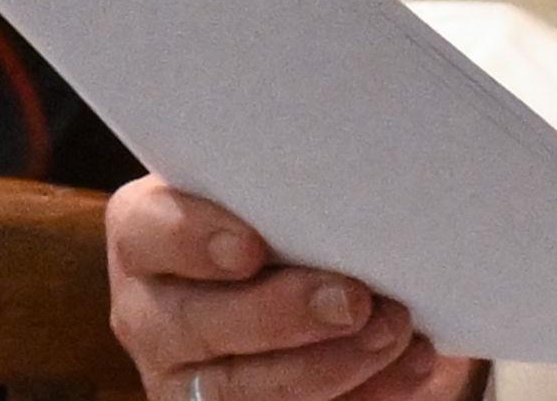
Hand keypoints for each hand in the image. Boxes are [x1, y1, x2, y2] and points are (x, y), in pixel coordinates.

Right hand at [105, 183, 483, 400]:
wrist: (314, 278)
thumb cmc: (292, 213)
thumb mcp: (281, 188)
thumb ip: (299, 182)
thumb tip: (367, 178)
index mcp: (147, 232)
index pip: (147, 232)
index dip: (194, 239)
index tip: (252, 247)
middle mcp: (149, 309)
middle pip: (196, 322)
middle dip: (282, 314)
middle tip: (356, 301)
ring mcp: (180, 376)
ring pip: (237, 388)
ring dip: (326, 366)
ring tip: (391, 333)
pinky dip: (357, 395)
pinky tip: (409, 368)